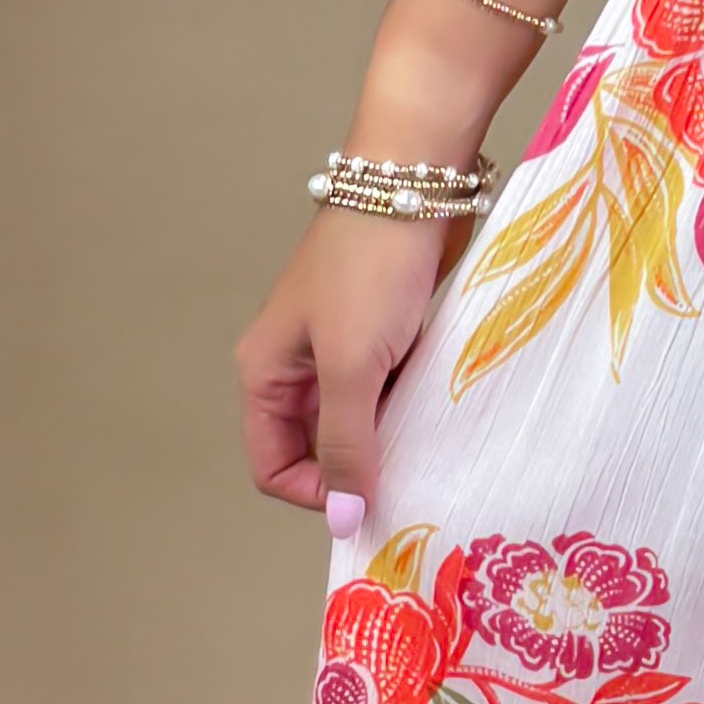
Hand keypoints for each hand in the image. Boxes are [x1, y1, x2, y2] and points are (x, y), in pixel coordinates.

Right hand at [236, 209, 457, 520]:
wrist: (413, 183)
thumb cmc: (371, 267)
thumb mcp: (352, 366)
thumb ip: (345, 443)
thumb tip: (345, 520)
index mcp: (265, 372)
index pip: (272, 465)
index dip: (317, 493)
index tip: (372, 496)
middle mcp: (294, 365)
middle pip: (314, 447)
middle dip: (357, 467)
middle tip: (409, 475)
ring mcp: (338, 348)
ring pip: (357, 420)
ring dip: (388, 436)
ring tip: (429, 437)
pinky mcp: (381, 333)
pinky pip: (389, 391)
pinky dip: (410, 404)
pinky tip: (438, 404)